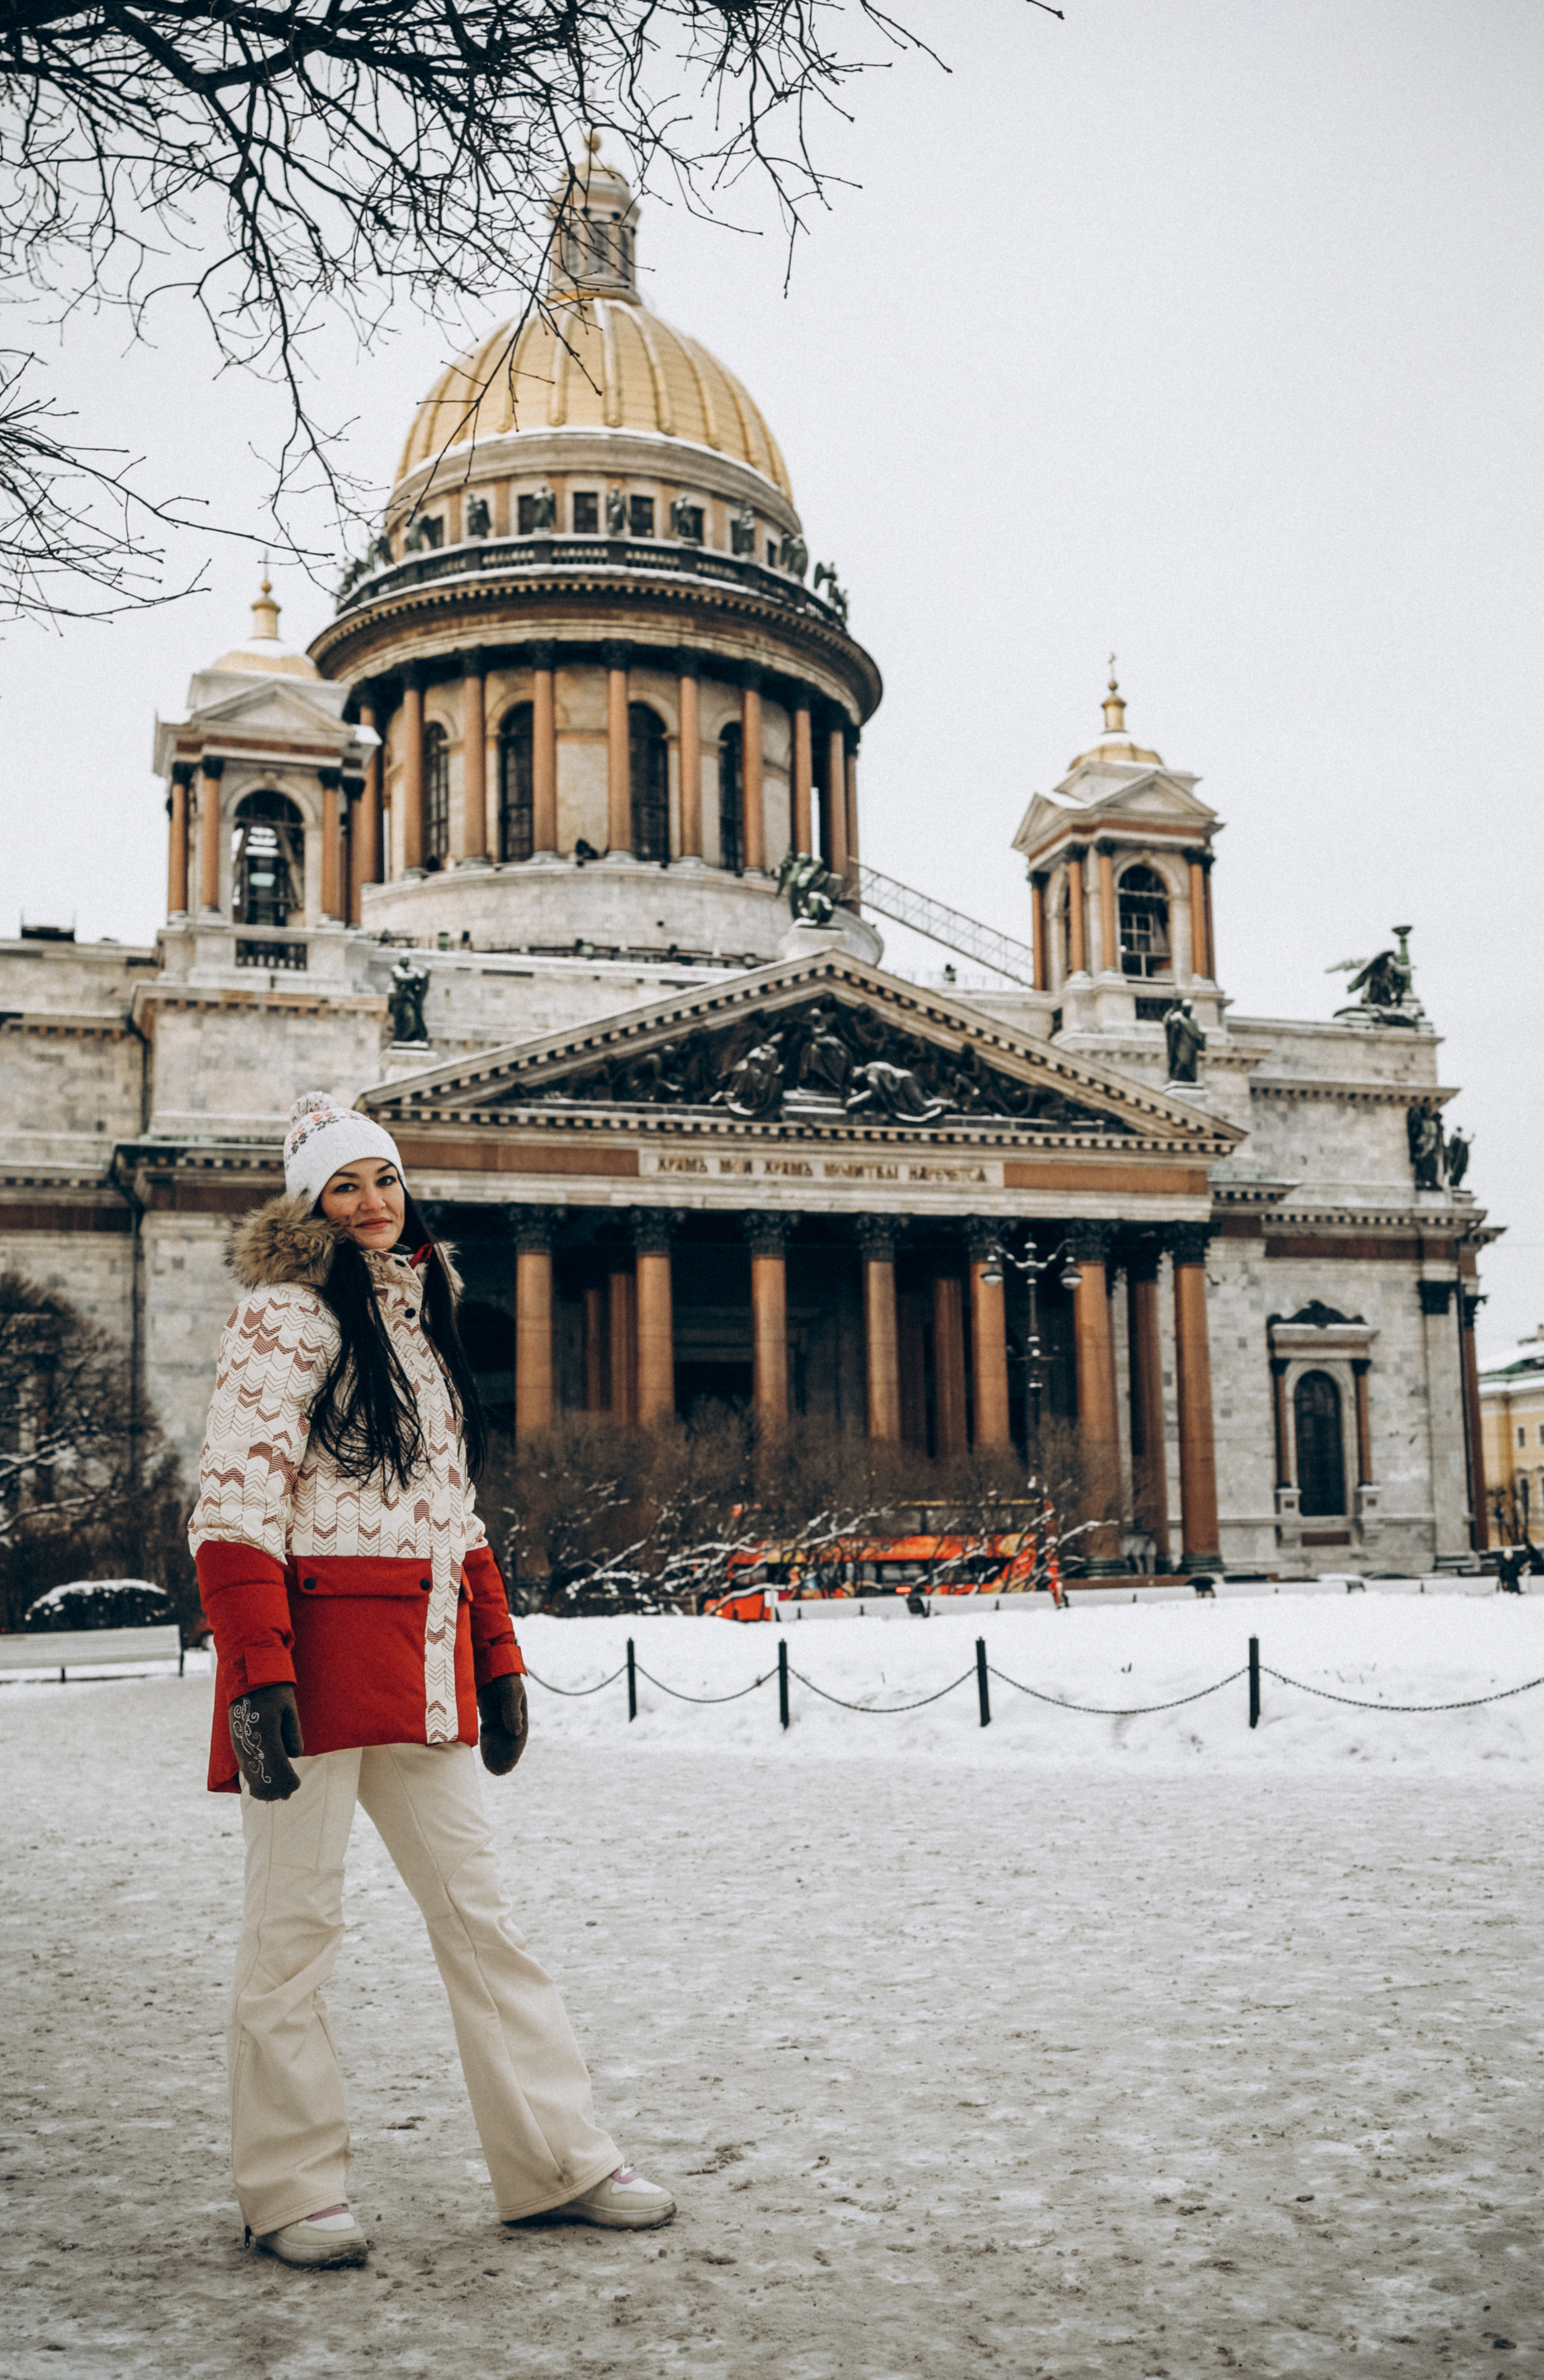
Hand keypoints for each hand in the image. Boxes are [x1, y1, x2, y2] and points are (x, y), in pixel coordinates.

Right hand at [229, 1683, 304, 1799]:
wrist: (248, 1677)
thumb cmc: (274, 1691)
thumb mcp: (289, 1709)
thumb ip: (292, 1734)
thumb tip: (294, 1756)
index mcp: (264, 1733)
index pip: (277, 1766)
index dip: (287, 1780)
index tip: (297, 1786)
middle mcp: (248, 1743)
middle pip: (261, 1777)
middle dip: (276, 1788)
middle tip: (290, 1793)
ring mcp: (239, 1745)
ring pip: (250, 1776)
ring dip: (264, 1787)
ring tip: (279, 1793)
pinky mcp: (236, 1745)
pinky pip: (244, 1769)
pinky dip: (255, 1780)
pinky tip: (263, 1786)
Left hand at [478, 1675, 528, 1774]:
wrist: (491, 1664)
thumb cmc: (503, 1677)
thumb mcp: (510, 1693)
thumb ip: (511, 1711)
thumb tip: (515, 1732)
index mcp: (520, 1714)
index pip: (519, 1738)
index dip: (514, 1753)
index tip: (507, 1767)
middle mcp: (510, 1718)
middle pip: (508, 1742)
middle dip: (504, 1757)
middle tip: (498, 1772)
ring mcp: (498, 1717)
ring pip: (498, 1740)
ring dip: (495, 1753)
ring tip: (491, 1769)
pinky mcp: (488, 1715)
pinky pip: (488, 1733)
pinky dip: (487, 1744)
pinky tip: (484, 1754)